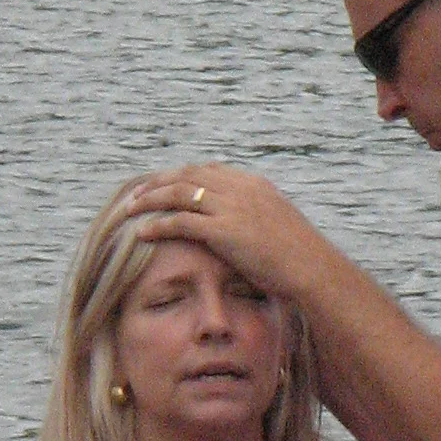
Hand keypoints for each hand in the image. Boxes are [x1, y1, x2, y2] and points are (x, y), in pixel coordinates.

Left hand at [124, 165, 324, 302]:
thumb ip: (257, 220)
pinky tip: (141, 232)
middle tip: (136, 192)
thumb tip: (247, 231)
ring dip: (150, 200)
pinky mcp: (223, 230)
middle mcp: (239, 189)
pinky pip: (180, 222)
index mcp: (253, 185)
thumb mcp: (278, 228)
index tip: (162, 183)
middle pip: (187, 176)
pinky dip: (157, 224)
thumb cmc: (300, 259)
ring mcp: (231, 207)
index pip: (208, 170)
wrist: (312, 269)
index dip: (181, 175)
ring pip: (178, 194)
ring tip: (128, 209)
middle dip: (158, 182)